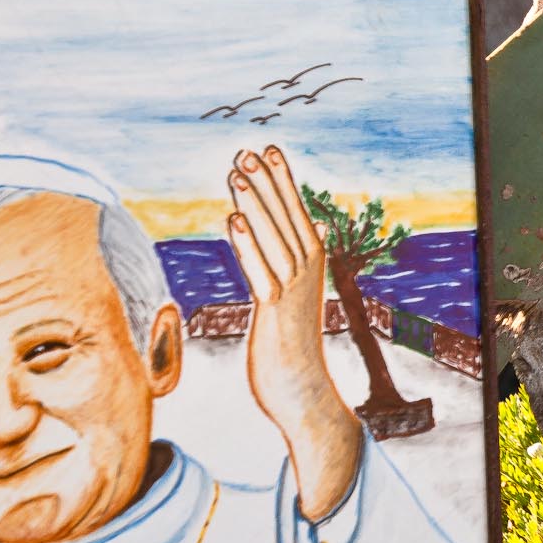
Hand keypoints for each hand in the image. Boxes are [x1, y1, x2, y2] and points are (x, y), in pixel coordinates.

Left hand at [226, 145, 360, 519]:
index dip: (281, 181)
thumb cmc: (292, 348)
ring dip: (255, 203)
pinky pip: (260, 270)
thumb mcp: (295, 298)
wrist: (303, 394)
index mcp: (309, 267)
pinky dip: (247, 243)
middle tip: (250, 149)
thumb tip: (308, 226)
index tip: (268, 150)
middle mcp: (305, 273)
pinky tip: (233, 218)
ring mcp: (292, 291)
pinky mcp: (275, 312)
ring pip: (273, 237)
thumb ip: (295, 261)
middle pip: (285, 218)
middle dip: (267, 182)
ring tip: (237, 172)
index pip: (294, 213)